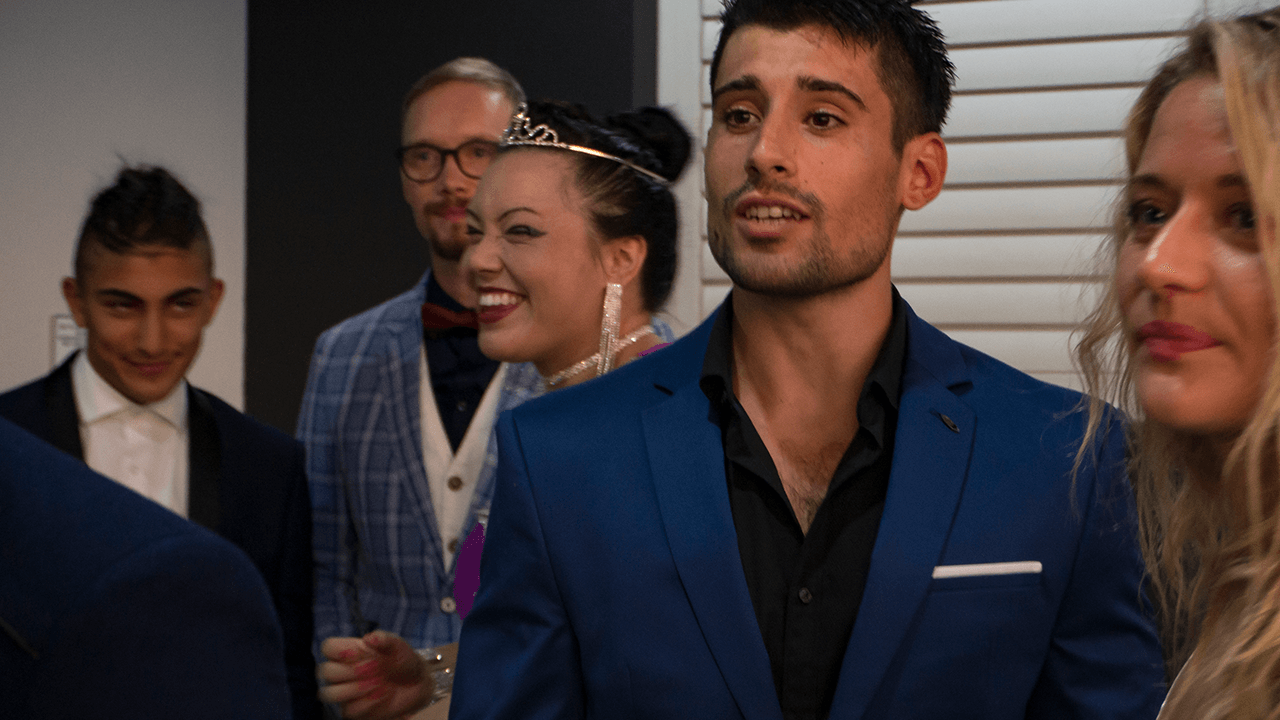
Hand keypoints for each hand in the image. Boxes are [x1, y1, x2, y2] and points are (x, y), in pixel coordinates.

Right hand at [317, 631, 431, 718]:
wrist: (418, 682)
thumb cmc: (403, 659)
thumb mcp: (398, 645)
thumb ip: (384, 638)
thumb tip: (369, 638)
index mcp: (349, 651)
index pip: (327, 647)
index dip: (338, 650)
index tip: (358, 652)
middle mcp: (343, 671)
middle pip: (325, 671)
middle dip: (349, 671)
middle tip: (374, 668)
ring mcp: (346, 692)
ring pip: (329, 693)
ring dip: (353, 689)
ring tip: (377, 683)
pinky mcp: (354, 710)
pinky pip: (348, 710)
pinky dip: (367, 703)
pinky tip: (383, 695)